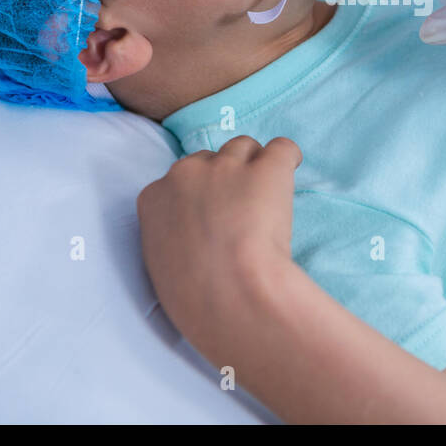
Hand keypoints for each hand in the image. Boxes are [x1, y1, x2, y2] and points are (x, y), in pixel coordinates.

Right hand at [137, 135, 301, 336]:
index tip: (214, 217)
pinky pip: (282, 148)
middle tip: (243, 212)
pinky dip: (288, 159)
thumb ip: (173, 236)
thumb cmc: (194, 298)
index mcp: (154, 197)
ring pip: (244, 147)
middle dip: (226, 179)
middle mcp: (186, 173)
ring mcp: (226, 167)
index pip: (179, 178)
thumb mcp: (162, 264)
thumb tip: (195, 237)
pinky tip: (291, 173)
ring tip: (269, 198)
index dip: (200, 196)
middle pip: (210, 158)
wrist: (230, 296)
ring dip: (255, 166)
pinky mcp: (266, 169)